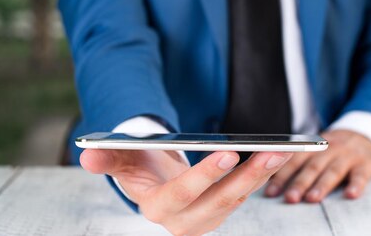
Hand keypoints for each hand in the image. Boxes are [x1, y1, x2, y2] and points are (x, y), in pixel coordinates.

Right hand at [80, 149, 291, 235]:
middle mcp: (184, 220)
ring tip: (284, 150)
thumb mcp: (120, 158)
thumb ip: (106, 159)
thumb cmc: (137, 163)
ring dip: (262, 175)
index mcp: (157, 207)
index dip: (204, 175)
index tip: (228, 152)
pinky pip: (243, 194)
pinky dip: (262, 175)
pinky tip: (279, 155)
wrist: (153, 180)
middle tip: (273, 151)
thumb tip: (86, 155)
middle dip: (249, 176)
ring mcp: (206, 218)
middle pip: (221, 199)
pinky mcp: (220, 211)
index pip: (182, 194)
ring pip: (238, 197)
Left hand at [264, 130, 370, 202]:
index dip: (282, 176)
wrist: (365, 134)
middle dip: (299, 182)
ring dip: (322, 185)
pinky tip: (350, 194)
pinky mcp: (366, 164)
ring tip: (312, 198)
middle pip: (312, 166)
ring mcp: (347, 156)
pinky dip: (356, 184)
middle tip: (289, 197)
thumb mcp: (315, 148)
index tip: (270, 191)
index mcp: (312, 146)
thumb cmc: (332, 148)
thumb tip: (268, 179)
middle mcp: (328, 149)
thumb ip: (297, 161)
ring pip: (333, 171)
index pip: (294, 161)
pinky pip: (361, 175)